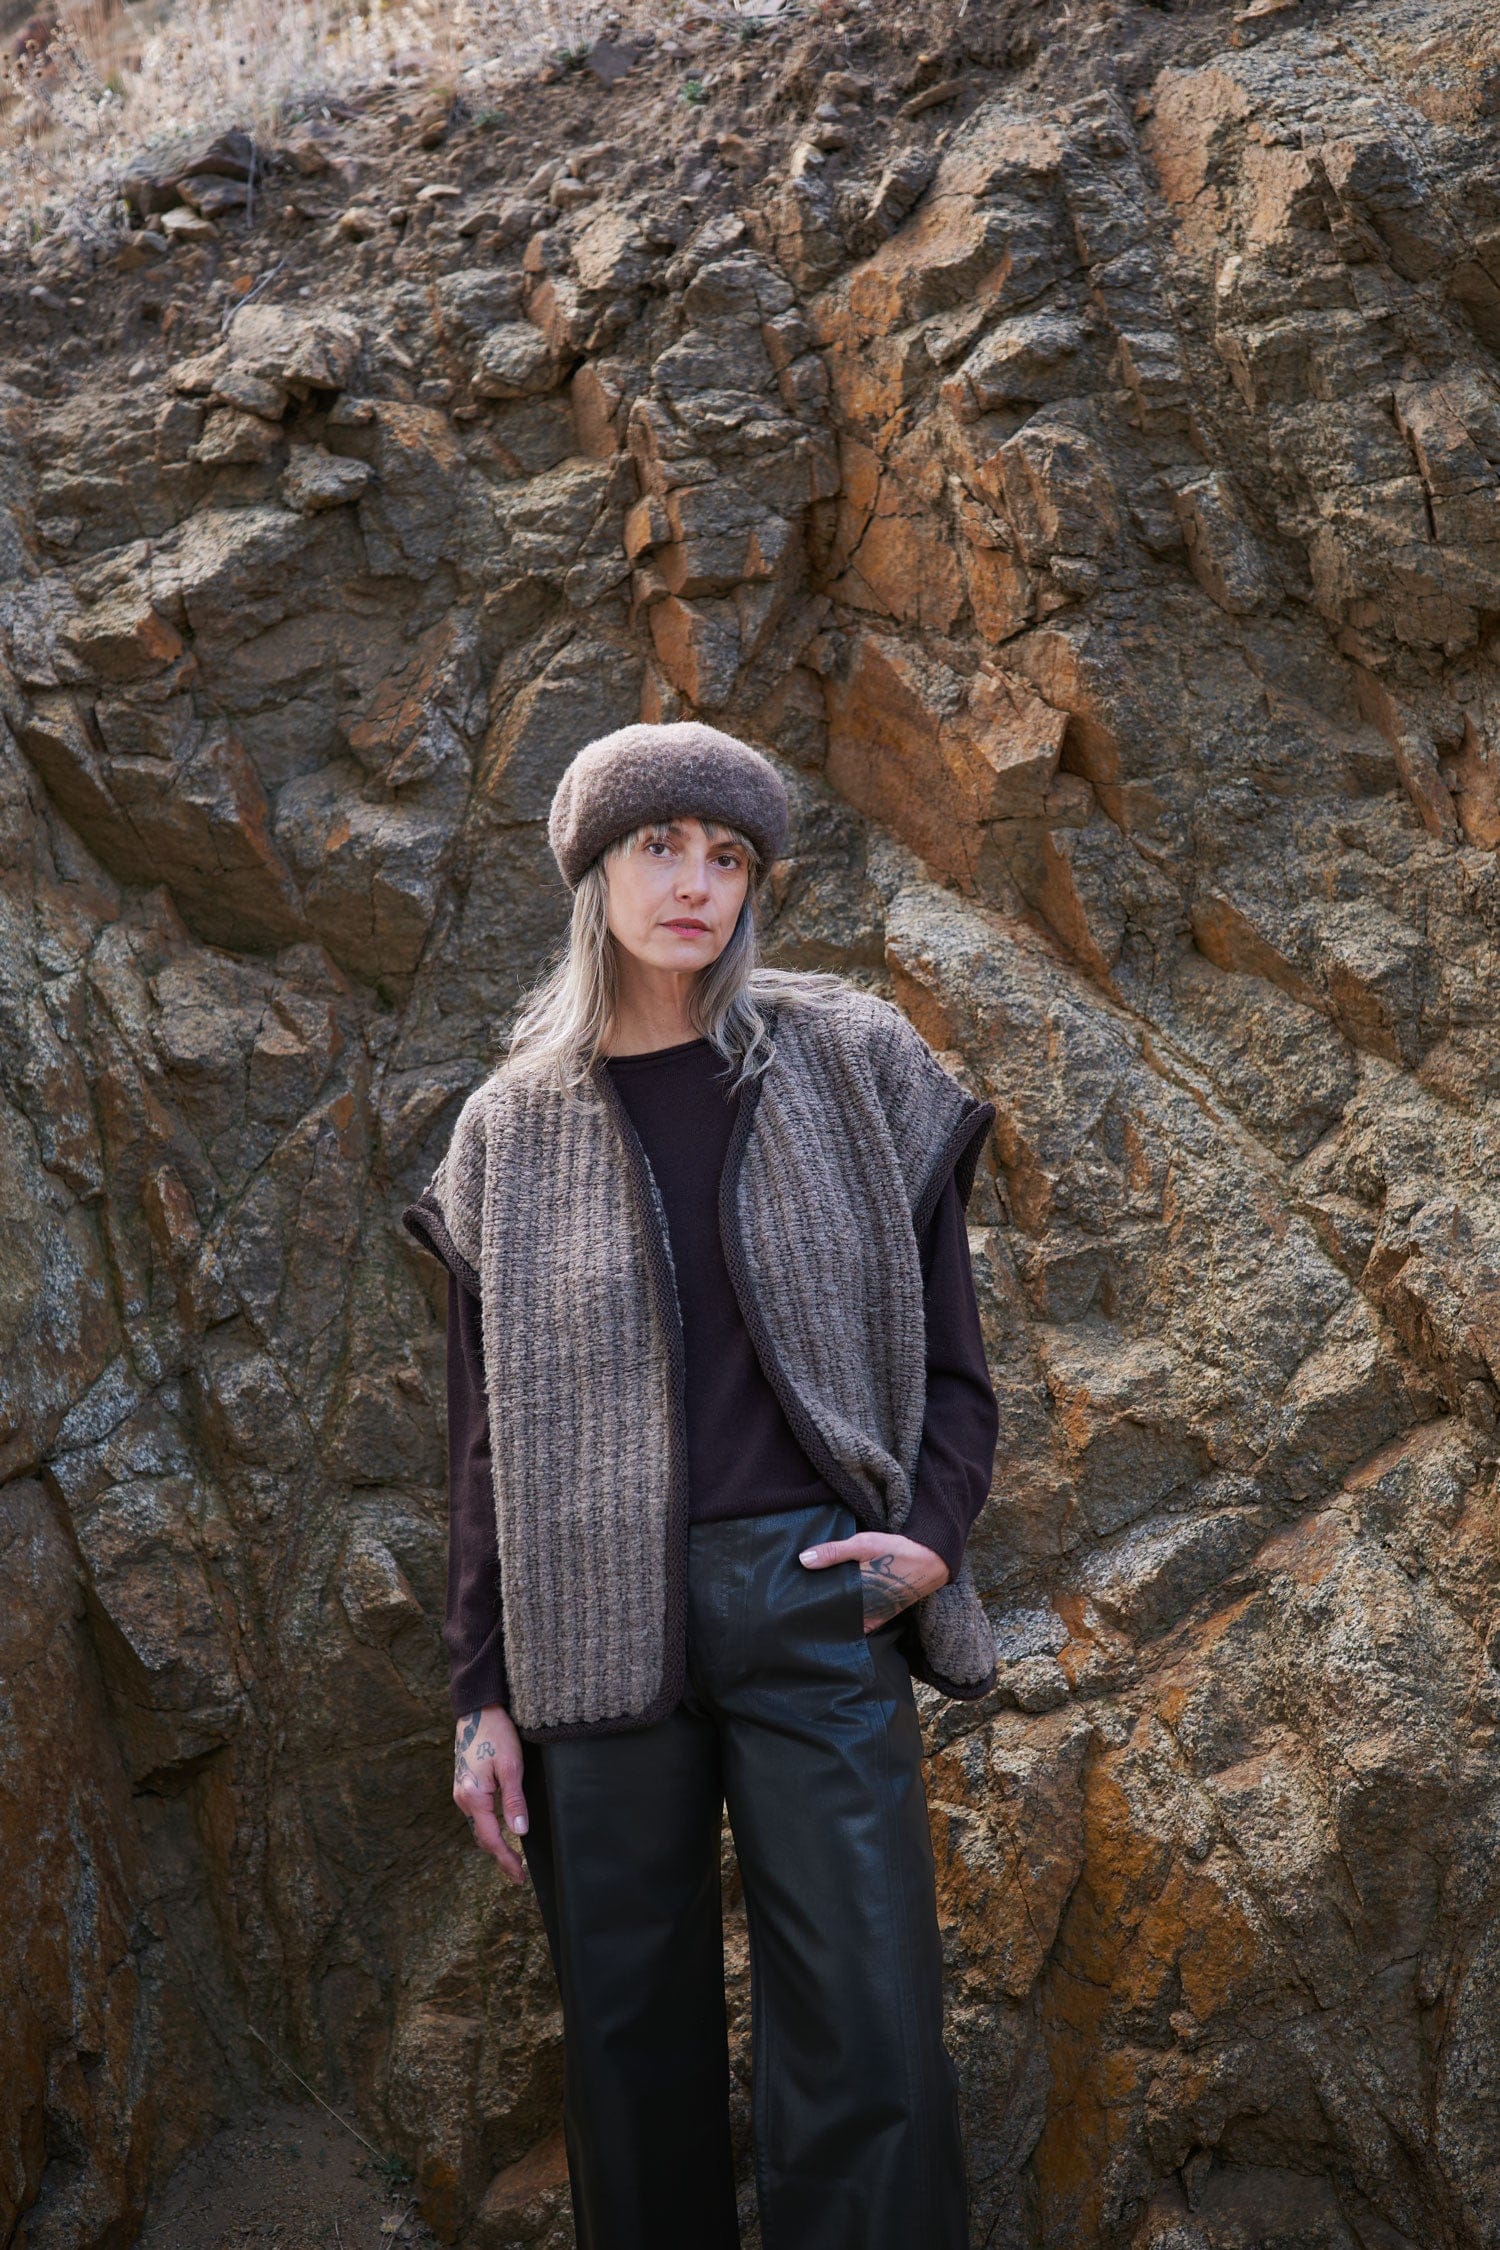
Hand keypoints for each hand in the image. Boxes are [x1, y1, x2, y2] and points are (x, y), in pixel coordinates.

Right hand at [454, 1704, 529, 1883]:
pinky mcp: (465, 1785)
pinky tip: (499, 1832)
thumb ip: (514, 1800)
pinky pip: (476, 1815)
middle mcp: (462, 1798)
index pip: (490, 1838)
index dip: (505, 1859)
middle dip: (499, 1857)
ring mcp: (461, 1791)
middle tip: (518, 1875)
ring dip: (493, 1844)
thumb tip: (519, 1831)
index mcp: (473, 1796)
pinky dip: (488, 1829)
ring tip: (511, 1859)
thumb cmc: (496, 1733)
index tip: (519, 1876)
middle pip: (481, 1837)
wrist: (477, 1709)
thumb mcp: (511, 1766)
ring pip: (478, 1826)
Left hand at [798, 1531, 950, 1630]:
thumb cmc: (896, 1552)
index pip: (826, 1610)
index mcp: (857, 1597)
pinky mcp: (882, 1616)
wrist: (930, 1561)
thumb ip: (834, 1552)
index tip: (792, 1605)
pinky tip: (836, 1614)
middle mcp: (865, 1612)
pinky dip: (849, 1621)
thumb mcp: (863, 1544)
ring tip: (809, 1611)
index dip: (809, 1607)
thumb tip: (803, 1560)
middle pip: (834, 1616)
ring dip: (833, 1616)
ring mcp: (874, 1616)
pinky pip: (861, 1624)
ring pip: (846, 1621)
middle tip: (795, 1608)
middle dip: (818, 1612)